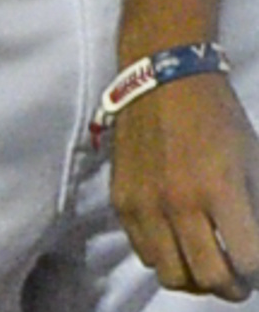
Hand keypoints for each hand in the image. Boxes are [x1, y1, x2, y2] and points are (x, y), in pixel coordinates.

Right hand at [115, 72, 258, 298]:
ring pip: (172, 274)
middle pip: (209, 278)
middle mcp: (179, 202)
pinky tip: (178, 242)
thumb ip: (255, 208)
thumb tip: (255, 248)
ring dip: (195, 279)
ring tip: (207, 266)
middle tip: (240, 280)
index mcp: (220, 190)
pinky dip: (166, 257)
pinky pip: (144, 252)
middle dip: (233, 288)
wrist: (162, 79)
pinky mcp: (121, 199)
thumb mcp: (252, 161)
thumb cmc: (218, 117)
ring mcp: (145, 203)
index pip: (248, 263)